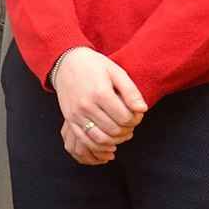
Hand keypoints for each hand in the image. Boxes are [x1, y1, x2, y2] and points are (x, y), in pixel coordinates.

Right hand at [53, 47, 145, 161]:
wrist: (66, 62)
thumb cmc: (93, 65)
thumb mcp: (116, 72)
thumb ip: (130, 91)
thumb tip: (142, 109)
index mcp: (100, 93)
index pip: (125, 118)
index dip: (136, 119)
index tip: (137, 114)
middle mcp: (86, 105)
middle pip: (114, 130)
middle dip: (128, 129)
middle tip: (131, 123)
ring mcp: (76, 114)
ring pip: (101, 139)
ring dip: (116, 140)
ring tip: (122, 132)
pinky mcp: (69, 119)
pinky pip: (85, 140)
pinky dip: (99, 146)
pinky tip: (109, 142)